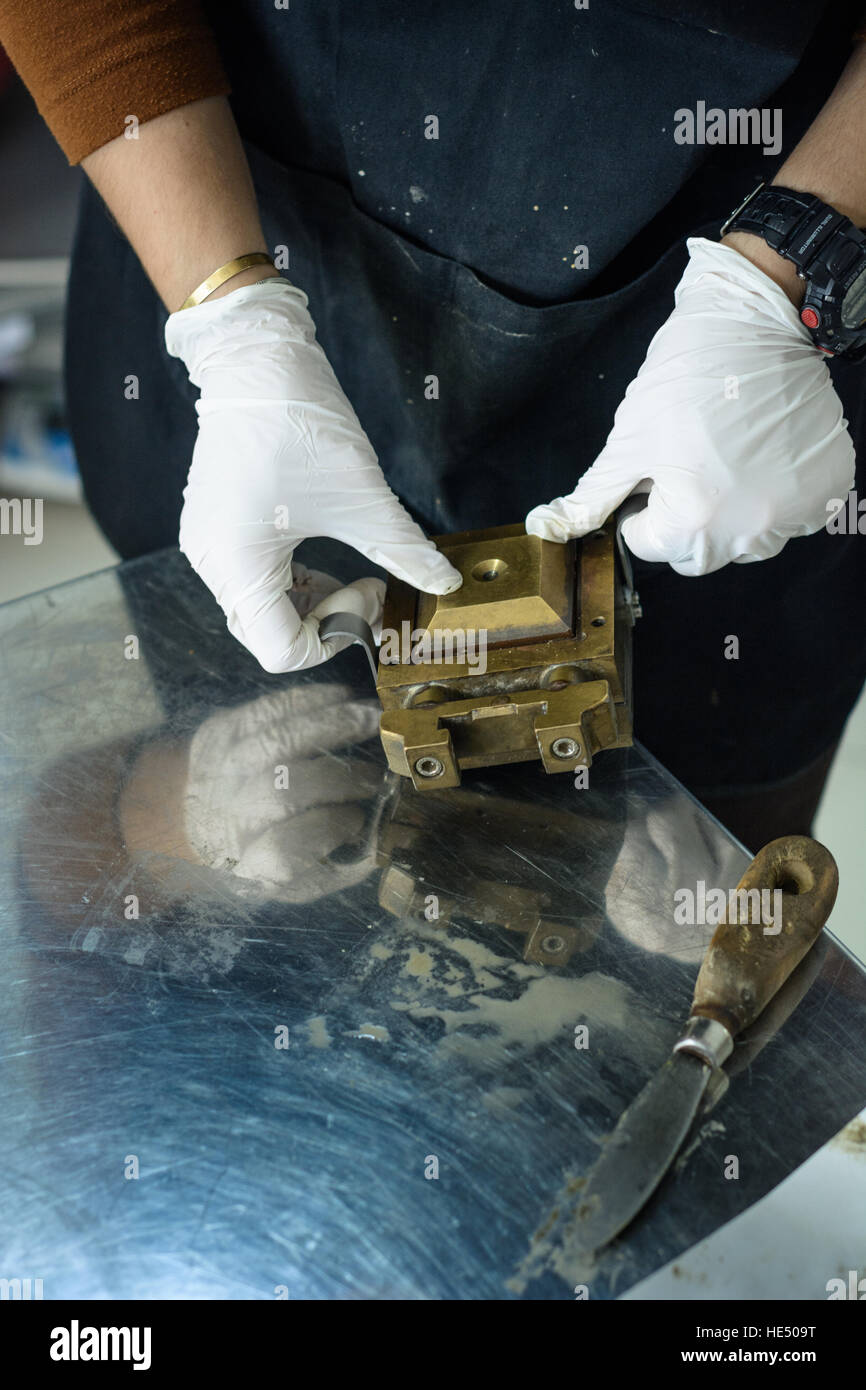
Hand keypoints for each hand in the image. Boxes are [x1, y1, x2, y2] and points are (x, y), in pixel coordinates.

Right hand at [165, 277, 460, 669]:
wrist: (257, 361)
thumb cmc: (302, 425)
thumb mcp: (364, 498)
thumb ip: (404, 550)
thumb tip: (444, 583)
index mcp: (239, 567)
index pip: (282, 651)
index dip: (336, 637)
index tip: (370, 592)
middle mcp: (212, 564)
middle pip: (269, 633)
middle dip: (326, 621)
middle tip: (368, 586)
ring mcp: (207, 544)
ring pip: (260, 608)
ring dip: (310, 602)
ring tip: (350, 569)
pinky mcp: (214, 525)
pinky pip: (251, 577)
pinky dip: (289, 580)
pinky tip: (321, 552)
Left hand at [180, 682, 385, 903]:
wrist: (192, 815)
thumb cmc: (258, 853)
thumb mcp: (291, 882)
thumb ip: (336, 870)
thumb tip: (382, 844)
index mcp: (244, 863)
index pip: (283, 850)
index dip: (327, 830)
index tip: (357, 820)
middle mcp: (226, 814)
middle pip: (280, 791)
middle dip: (339, 778)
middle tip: (377, 775)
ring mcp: (220, 767)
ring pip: (279, 740)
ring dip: (334, 725)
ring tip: (375, 719)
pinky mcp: (221, 730)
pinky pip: (268, 708)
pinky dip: (311, 699)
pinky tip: (345, 697)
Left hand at [526, 237, 854, 574]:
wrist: (757, 321)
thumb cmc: (689, 374)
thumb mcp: (629, 438)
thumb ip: (593, 495)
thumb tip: (548, 528)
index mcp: (695, 520)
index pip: (649, 545)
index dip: (640, 510)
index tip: (651, 475)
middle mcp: (751, 528)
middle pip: (696, 554)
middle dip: (681, 520)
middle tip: (684, 467)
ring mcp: (795, 510)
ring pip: (745, 542)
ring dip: (728, 514)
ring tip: (724, 457)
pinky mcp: (826, 487)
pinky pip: (791, 516)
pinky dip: (774, 495)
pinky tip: (761, 455)